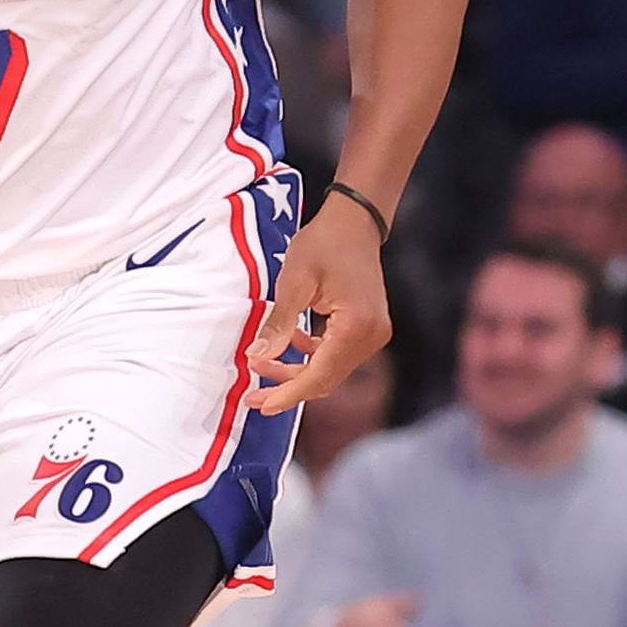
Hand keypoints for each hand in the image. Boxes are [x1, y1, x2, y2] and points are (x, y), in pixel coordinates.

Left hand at [249, 196, 393, 416]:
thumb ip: (279, 324)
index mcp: (356, 327)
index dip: (287, 393)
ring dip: (297, 371)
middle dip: (288, 387)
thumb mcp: (294, 281)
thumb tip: (257, 357)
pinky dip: (311, 356)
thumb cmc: (324, 243)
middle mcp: (371, 336)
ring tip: (261, 364)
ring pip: (330, 369)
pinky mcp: (368, 328)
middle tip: (253, 396)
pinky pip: (337, 354)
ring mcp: (373, 333)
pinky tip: (290, 342)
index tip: (261, 405)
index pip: (318, 375)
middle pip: (326, 378)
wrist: (354, 221)